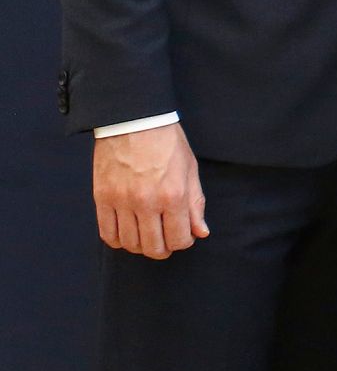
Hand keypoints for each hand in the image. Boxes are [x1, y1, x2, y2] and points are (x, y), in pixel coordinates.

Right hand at [92, 122, 207, 257]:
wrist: (135, 121)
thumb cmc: (167, 142)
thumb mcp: (190, 169)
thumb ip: (195, 203)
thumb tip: (200, 232)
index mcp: (173, 195)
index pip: (179, 238)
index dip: (183, 243)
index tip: (183, 236)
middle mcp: (147, 202)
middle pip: (154, 247)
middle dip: (163, 249)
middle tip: (165, 241)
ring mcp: (122, 202)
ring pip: (130, 244)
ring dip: (141, 246)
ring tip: (147, 236)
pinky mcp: (102, 199)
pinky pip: (108, 234)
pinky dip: (119, 240)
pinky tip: (127, 233)